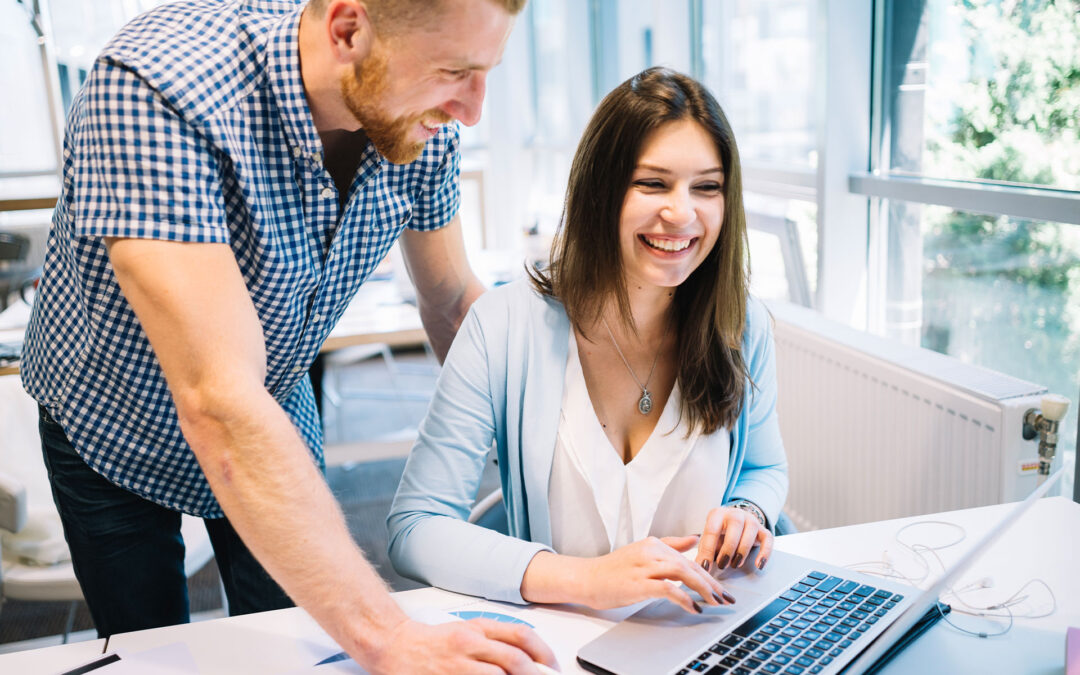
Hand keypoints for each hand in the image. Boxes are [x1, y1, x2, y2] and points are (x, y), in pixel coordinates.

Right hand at [367, 618, 558, 673]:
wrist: (394, 645)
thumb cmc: (433, 641)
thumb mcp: (467, 630)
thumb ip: (496, 640)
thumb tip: (528, 657)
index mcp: (477, 628)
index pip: (520, 635)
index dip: (543, 652)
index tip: (552, 666)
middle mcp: (469, 644)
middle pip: (514, 660)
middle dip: (535, 674)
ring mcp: (457, 665)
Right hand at [580, 536, 734, 613]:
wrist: (586, 578)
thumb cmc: (613, 570)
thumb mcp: (642, 552)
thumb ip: (670, 544)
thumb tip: (696, 538)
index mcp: (654, 543)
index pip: (688, 559)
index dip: (708, 575)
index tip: (722, 589)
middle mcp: (651, 551)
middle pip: (690, 565)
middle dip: (712, 583)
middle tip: (726, 598)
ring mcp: (644, 566)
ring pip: (683, 573)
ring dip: (703, 589)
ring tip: (715, 602)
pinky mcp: (638, 582)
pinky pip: (668, 588)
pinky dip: (684, 598)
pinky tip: (693, 607)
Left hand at [695, 505, 773, 572]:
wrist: (736, 521)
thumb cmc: (719, 533)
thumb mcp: (709, 539)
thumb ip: (704, 551)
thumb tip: (699, 567)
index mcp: (717, 514)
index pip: (712, 530)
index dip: (708, 550)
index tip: (705, 567)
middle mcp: (735, 514)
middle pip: (734, 527)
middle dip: (728, 549)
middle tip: (723, 565)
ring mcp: (751, 520)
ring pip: (750, 532)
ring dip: (742, 551)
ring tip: (735, 564)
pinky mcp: (763, 529)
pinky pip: (767, 539)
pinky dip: (765, 553)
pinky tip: (758, 565)